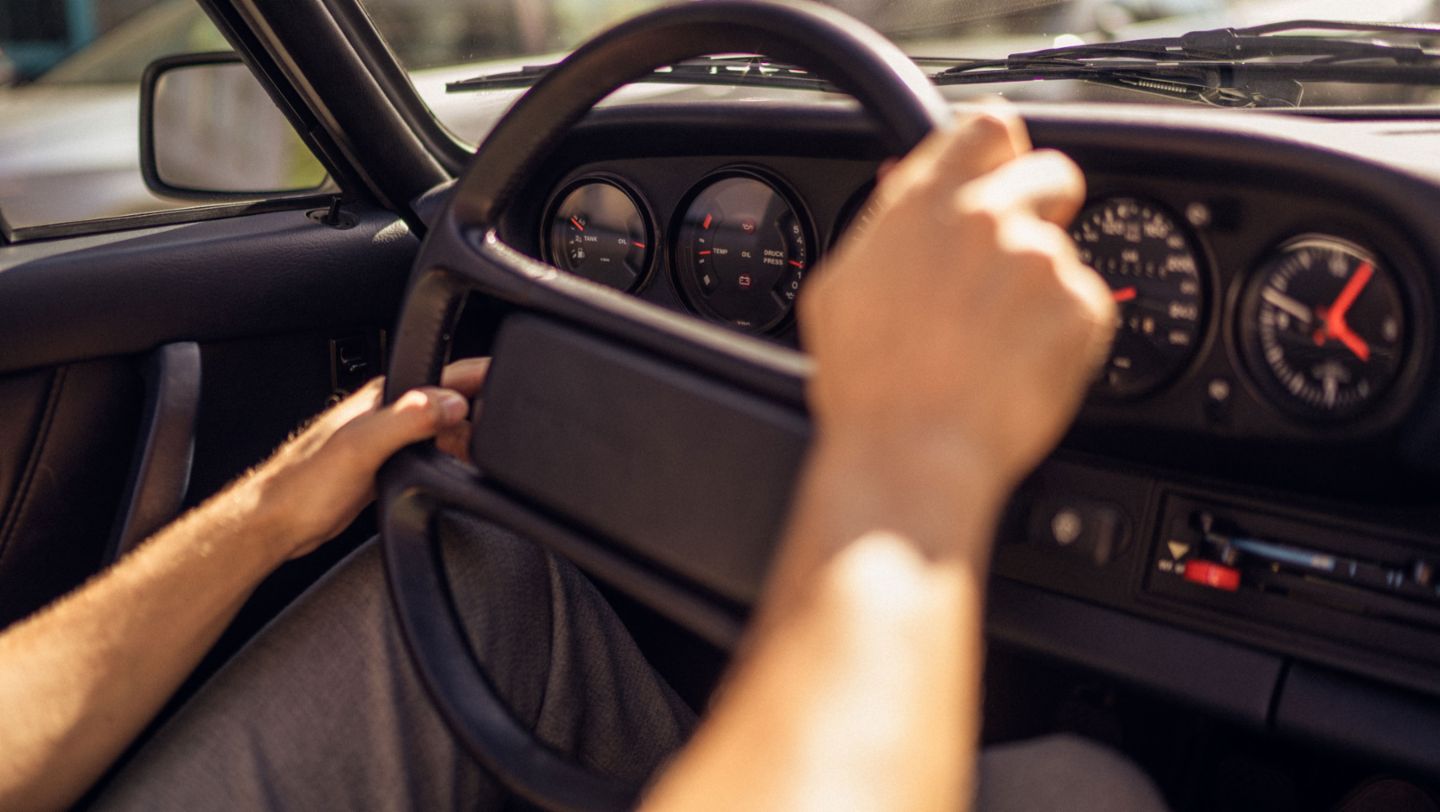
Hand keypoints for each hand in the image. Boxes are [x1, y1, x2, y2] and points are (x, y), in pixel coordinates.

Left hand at [239, 357, 489, 560]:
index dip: (479, 376)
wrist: (275, 525)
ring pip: (443, 430)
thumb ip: (408, 419)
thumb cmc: (302, 486)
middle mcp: (387, 415)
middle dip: (480, 412)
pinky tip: (455, 476)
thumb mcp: (361, 446)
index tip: (510, 382)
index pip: (443, 373)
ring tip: (485, 456)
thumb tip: (452, 401)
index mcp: (382, 397)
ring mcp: (387, 442)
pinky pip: (430, 456)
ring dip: (466, 439)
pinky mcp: (386, 469)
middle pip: (449, 401)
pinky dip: (450, 462)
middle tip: (503, 435)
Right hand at [799, 112, 1113, 525]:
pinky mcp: (1080, 309)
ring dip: (1040, 289)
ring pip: (1061, 252)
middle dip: (1042, 211)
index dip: (1000, 155)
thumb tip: (902, 204)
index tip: (998, 178)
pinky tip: (1020, 366)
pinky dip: (1064, 336)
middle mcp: (987, 219)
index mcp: (925, 206)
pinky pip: (1086, 308)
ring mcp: (1039, 262)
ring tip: (998, 344)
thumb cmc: (865, 386)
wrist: (912, 453)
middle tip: (1013, 265)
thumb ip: (882, 230)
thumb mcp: (838, 289)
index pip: (989, 128)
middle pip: (1049, 174)